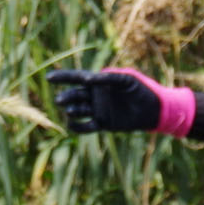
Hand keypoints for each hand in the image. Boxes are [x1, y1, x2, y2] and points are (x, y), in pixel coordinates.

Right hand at [46, 68, 191, 134]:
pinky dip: (78, 126)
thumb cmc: (142, 89)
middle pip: (75, 95)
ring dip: (72, 110)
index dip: (63, 77)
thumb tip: (87, 79)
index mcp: (99, 81)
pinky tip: (72, 125)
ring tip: (70, 111)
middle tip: (61, 100)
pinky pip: (86, 126)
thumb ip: (107, 78)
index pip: (77, 78)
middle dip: (67, 96)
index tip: (49, 78)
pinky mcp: (103, 123)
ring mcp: (98, 109)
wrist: (154, 109)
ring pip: (79, 110)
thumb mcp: (126, 80)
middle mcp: (95, 95)